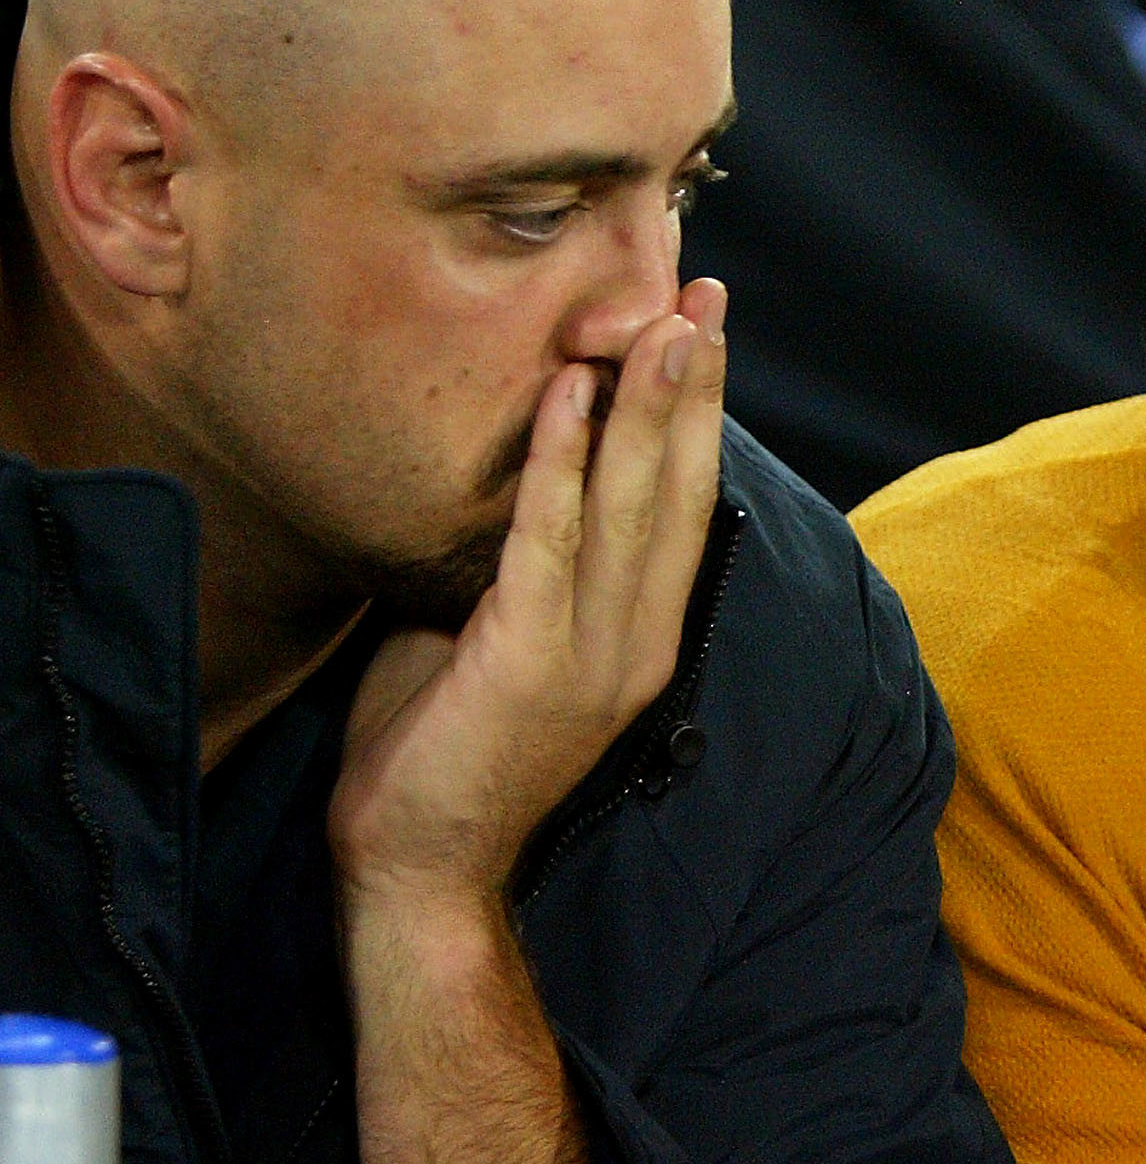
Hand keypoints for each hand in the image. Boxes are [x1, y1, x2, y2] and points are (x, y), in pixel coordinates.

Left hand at [329, 281, 726, 913]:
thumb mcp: (495, 640)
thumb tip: (505, 482)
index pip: (684, 508)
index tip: (702, 333)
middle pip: (681, 490)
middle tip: (705, 295)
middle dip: (695, 387)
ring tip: (666, 321)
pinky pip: (550, 542)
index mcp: (643, 637)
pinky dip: (560, 462)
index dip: (697, 417)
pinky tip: (569, 393)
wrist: (421, 869)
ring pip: (634, 505)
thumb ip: (519, 569)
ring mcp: (595, 654)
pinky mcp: (534, 661)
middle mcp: (641, 640)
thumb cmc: (442, 755)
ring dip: (651, 405)